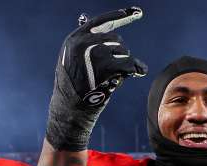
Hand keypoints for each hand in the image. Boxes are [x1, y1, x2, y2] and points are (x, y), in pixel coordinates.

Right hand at [45, 7, 146, 150]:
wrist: (68, 111)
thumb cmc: (71, 88)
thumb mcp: (72, 59)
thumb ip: (82, 40)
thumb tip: (83, 15)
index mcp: (75, 38)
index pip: (101, 21)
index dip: (121, 16)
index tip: (138, 12)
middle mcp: (83, 42)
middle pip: (115, 39)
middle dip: (120, 53)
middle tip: (118, 69)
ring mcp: (93, 54)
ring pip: (123, 51)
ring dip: (124, 64)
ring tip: (114, 78)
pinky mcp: (104, 67)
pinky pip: (128, 64)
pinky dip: (133, 70)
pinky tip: (134, 74)